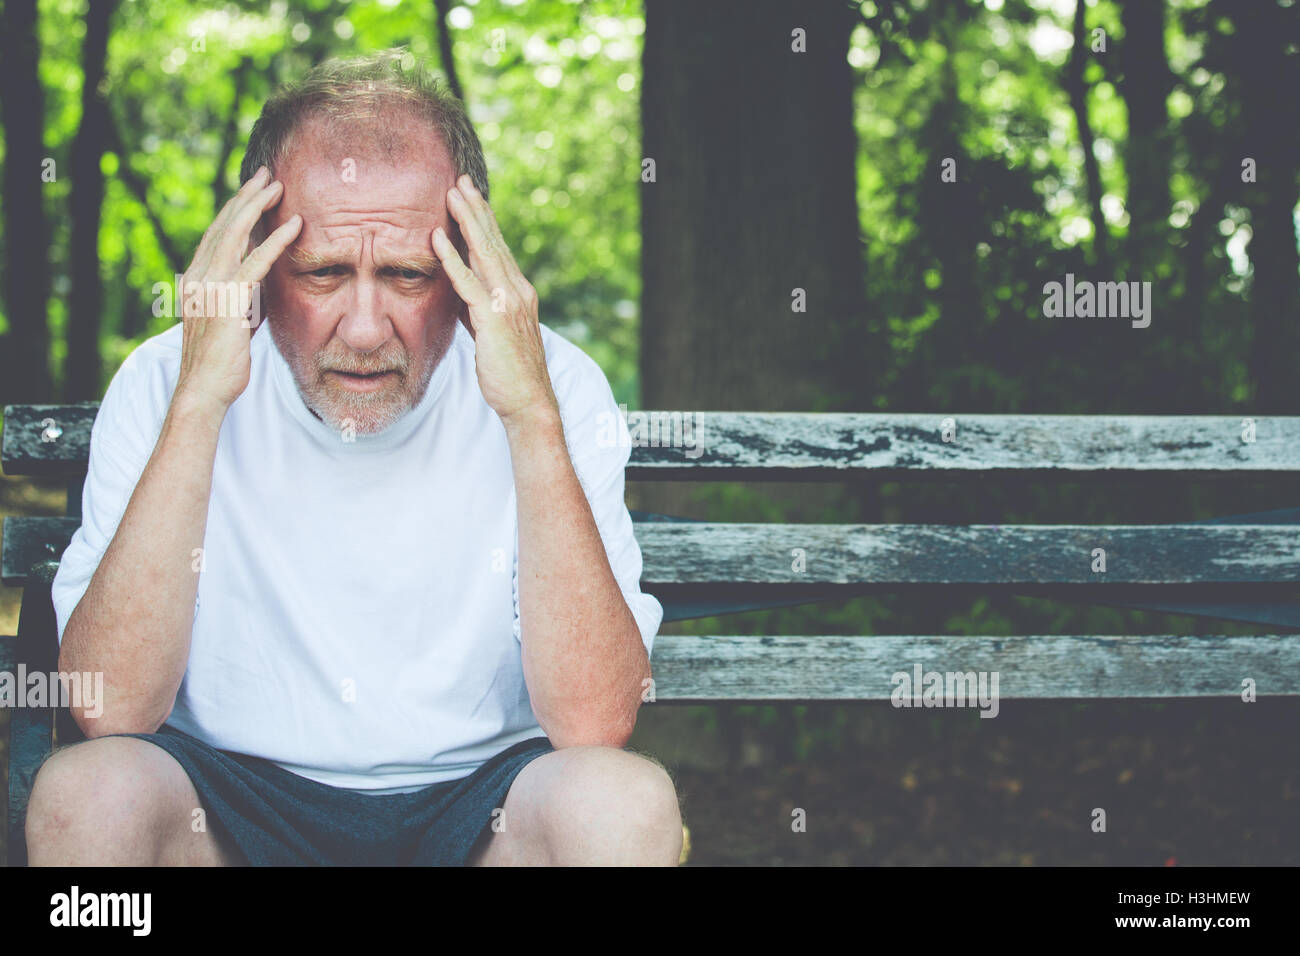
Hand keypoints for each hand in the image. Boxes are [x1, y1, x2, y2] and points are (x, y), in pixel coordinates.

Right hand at [173, 166, 301, 415]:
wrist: (205, 389)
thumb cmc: (222, 361)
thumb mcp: (234, 319)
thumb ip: (244, 296)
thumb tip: (262, 282)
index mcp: (197, 279)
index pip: (217, 234)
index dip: (235, 209)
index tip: (253, 189)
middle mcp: (199, 277)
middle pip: (223, 225)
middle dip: (245, 197)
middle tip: (265, 174)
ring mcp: (210, 288)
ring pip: (234, 235)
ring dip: (257, 207)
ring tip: (277, 186)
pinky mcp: (228, 302)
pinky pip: (254, 264)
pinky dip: (274, 241)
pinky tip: (293, 225)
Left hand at [432, 174, 558, 426]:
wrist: (528, 401)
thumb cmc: (509, 374)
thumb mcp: (492, 334)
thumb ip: (478, 310)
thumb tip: (460, 296)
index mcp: (519, 293)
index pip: (498, 249)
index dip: (484, 221)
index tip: (471, 196)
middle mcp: (517, 291)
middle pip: (492, 242)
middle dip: (476, 209)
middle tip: (461, 180)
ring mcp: (507, 303)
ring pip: (483, 253)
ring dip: (466, 221)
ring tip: (451, 194)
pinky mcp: (493, 319)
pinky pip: (468, 282)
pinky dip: (451, 258)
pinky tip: (436, 238)